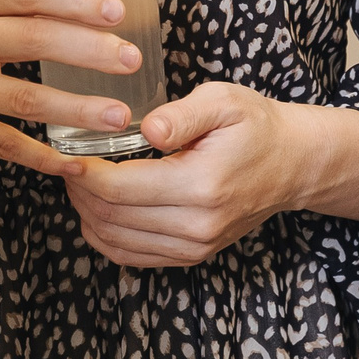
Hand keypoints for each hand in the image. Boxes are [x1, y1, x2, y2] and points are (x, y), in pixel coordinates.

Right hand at [0, 0, 146, 179]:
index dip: (75, 1)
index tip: (117, 13)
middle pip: (31, 40)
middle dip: (88, 50)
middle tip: (130, 60)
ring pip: (23, 99)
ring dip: (76, 109)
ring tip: (118, 115)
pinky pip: (3, 144)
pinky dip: (42, 155)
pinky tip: (74, 161)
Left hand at [61, 82, 302, 266]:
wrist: (293, 163)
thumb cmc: (256, 126)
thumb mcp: (224, 101)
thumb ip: (182, 114)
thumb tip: (146, 130)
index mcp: (200, 186)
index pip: (119, 190)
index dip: (83, 175)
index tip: (65, 154)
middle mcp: (196, 225)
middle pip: (112, 218)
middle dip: (79, 192)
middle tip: (66, 164)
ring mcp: (196, 246)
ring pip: (117, 242)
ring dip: (87, 215)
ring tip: (78, 183)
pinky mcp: (194, 254)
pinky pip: (134, 257)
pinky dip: (105, 237)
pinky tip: (96, 211)